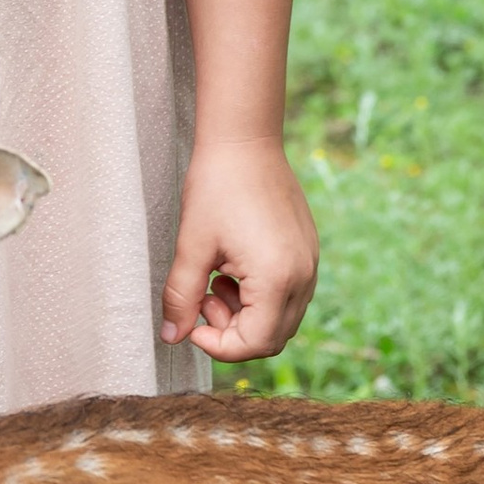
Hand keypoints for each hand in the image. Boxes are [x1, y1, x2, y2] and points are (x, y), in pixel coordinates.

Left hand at [161, 142, 318, 361]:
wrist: (245, 139)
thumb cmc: (216, 185)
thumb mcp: (192, 244)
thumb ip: (181, 296)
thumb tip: (172, 336)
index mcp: (277, 278)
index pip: (256, 343)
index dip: (219, 345)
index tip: (192, 323)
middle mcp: (303, 276)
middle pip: (273, 337)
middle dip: (232, 330)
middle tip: (203, 297)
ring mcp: (310, 263)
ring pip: (281, 317)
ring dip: (246, 313)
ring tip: (217, 279)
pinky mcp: (307, 251)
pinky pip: (289, 293)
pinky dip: (260, 295)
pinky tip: (233, 267)